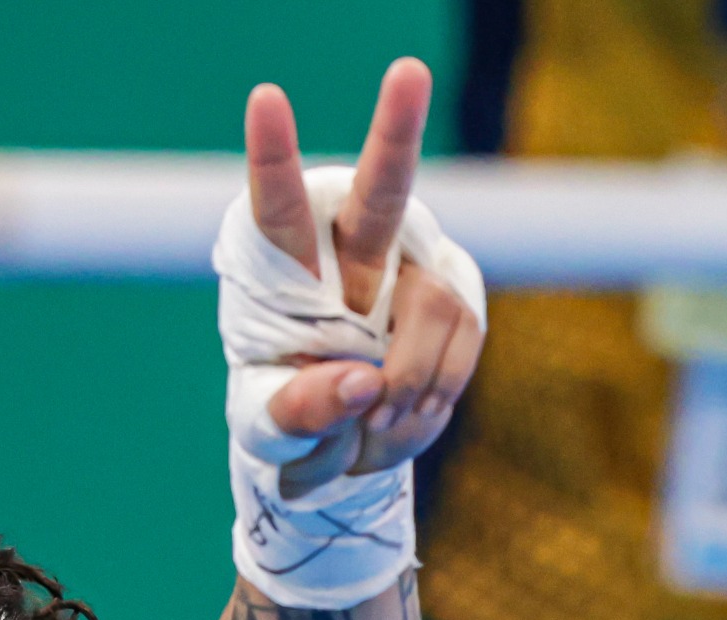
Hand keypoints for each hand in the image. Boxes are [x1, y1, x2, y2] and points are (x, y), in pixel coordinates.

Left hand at [247, 59, 481, 490]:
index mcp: (287, 271)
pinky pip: (462, 345)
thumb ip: (302, 409)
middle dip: (395, 130)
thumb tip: (362, 385)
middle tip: (407, 70)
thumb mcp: (270, 426)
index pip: (277, 210)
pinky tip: (400, 422)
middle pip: (379, 193)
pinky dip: (432, 401)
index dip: (271, 156)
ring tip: (367, 437)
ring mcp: (411, 273)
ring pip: (429, 310)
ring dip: (405, 387)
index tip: (265, 97)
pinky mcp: (459, 300)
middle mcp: (353, 255)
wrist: (341, 442)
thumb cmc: (284, 417)